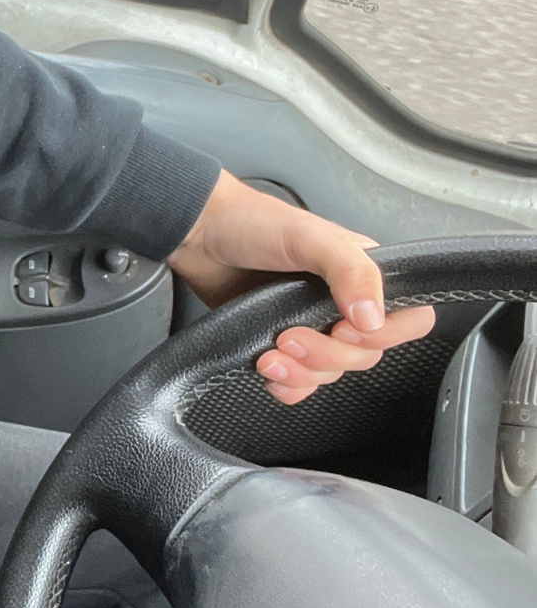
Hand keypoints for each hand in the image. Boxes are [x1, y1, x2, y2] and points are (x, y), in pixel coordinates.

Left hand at [167, 171, 436, 405]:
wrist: (199, 234)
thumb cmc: (253, 222)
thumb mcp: (309, 237)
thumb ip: (350, 271)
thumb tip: (373, 318)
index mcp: (363, 275)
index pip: (408, 319)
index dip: (385, 335)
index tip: (345, 326)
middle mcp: (343, 303)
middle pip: (366, 355)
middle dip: (327, 354)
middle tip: (289, 335)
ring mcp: (313, 326)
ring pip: (332, 373)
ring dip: (302, 372)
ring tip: (269, 353)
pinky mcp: (281, 345)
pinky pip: (302, 384)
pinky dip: (288, 385)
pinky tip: (268, 369)